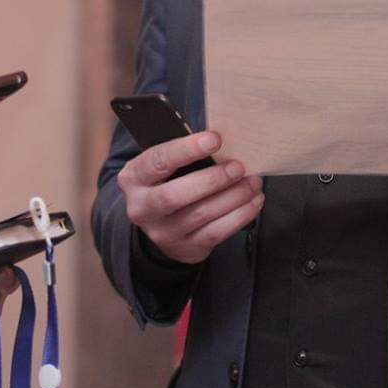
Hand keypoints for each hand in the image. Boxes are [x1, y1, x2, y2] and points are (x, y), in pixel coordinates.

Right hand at [118, 132, 264, 265]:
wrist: (160, 223)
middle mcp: (142, 208)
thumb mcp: (164, 166)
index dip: (186, 150)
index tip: (215, 139)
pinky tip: (253, 201)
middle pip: (175, 195)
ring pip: (201, 214)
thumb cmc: (168, 181)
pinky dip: (240, 215)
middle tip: (239, 167)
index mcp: (133, 178)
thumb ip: (183, 154)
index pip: (158, 161)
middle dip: (212, 179)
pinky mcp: (185, 248)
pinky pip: (216, 232)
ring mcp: (162, 232)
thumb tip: (222, 142)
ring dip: (233, 196)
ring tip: (253, 182)